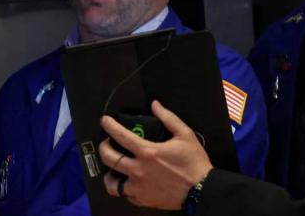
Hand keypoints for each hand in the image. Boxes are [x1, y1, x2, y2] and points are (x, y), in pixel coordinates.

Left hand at [99, 100, 213, 209]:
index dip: (109, 126)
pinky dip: (124, 187)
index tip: (105, 121)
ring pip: (112, 183)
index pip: (121, 136)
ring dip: (109, 174)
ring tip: (113, 168)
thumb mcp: (185, 135)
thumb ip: (168, 118)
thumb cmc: (194, 163)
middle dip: (103, 148)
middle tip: (106, 143)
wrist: (201, 190)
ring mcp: (139, 187)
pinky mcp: (143, 200)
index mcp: (148, 152)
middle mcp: (139, 170)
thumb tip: (155, 105)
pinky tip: (129, 181)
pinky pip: (125, 194)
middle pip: (109, 158)